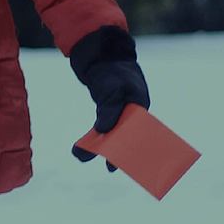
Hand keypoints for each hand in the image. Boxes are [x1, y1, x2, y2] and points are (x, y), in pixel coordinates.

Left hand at [69, 28, 149, 173]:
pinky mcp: (107, 112)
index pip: (141, 134)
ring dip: (101, 147)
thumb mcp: (114, 88)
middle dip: (118, 153)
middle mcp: (131, 113)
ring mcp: (119, 113)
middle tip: (110, 168)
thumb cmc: (113, 70)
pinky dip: (94, 138)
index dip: (135, 149)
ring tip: (84, 156)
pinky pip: (102, 129)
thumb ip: (110, 110)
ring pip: (112, 135)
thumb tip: (104, 131)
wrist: (101, 55)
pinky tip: (81, 147)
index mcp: (140, 107)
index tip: (129, 162)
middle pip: (126, 138)